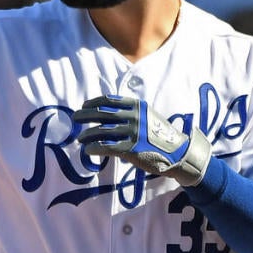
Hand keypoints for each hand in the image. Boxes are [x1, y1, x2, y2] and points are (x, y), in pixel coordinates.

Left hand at [72, 95, 210, 185]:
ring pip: (100, 131)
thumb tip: (104, 113)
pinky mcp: (130, 149)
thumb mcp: (146, 115)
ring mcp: (132, 133)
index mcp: (136, 106)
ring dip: (86, 135)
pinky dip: (93, 148)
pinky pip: (105, 147)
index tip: (84, 106)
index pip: (108, 100)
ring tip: (80, 139)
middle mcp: (133, 117)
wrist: (177, 152)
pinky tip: (88, 150)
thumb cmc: (158, 134)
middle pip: (100, 114)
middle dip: (84, 116)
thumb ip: (129, 112)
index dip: (93, 103)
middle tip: (75, 119)